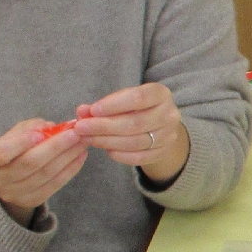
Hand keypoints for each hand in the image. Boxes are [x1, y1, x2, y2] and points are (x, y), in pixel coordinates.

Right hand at [0, 119, 89, 219]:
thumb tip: (50, 127)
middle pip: (28, 164)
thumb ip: (29, 128)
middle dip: (55, 146)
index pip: (0, 153)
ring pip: (44, 175)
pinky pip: (54, 185)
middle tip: (75, 133)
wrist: (8, 177)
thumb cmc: (12, 148)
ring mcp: (12, 194)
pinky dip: (70, 170)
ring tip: (82, 142)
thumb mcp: (14, 134)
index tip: (42, 132)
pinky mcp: (30, 201)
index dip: (21, 143)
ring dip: (67, 157)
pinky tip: (80, 156)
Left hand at [73, 83, 189, 183]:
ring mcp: (168, 136)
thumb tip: (82, 111)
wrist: (159, 126)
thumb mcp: (122, 99)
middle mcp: (170, 115)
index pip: (139, 98)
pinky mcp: (163, 152)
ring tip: (88, 138)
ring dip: (107, 142)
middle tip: (81, 128)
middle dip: (104, 126)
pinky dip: (120, 155)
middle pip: (135, 123)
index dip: (114, 105)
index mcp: (161, 94)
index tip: (93, 110)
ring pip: (135, 142)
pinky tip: (106, 150)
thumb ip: (103, 105)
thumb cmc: (136, 108)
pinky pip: (139, 157)